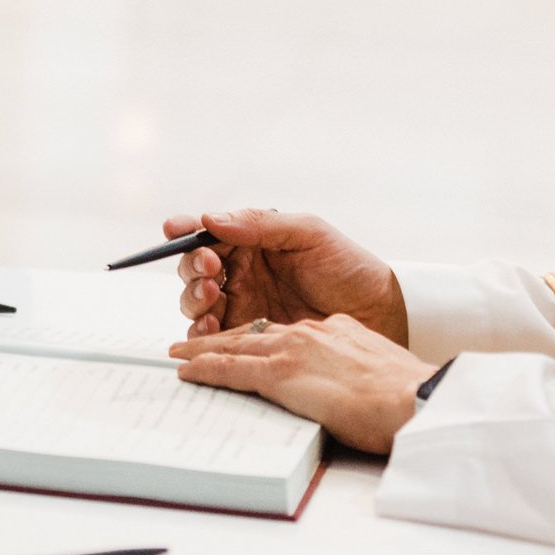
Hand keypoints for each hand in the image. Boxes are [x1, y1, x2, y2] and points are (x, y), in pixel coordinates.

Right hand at [167, 209, 408, 345]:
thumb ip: (260, 224)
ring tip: (212, 294)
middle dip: (192, 265)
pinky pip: (212, 334)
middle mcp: (241, 271)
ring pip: (197, 300)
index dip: (185, 230)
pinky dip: (203, 330)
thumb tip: (212, 218)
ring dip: (194, 296)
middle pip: (194, 267)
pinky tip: (212, 325)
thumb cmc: (348, 267)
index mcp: (251, 240)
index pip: (208, 231)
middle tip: (210, 267)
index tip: (175, 230)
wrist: (379, 314)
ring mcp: (242, 303)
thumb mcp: (309, 233)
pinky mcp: (248, 335)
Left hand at [171, 313, 431, 454]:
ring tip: (178, 353)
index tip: (237, 341)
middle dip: (217, 335)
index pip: (281, 331)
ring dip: (201, 349)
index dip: (254, 336)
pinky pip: (231, 368)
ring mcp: (293, 351)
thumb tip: (342, 381)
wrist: (418, 399)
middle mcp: (308, 333)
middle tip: (190, 342)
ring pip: (233, 345)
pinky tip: (186, 371)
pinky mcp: (282, 374)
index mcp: (332, 330)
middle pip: (250, 332)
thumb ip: (352, 364)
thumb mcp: (376, 367)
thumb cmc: (408, 394)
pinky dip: (205, 368)